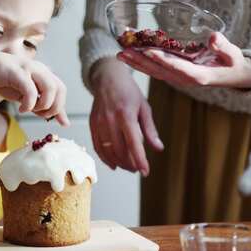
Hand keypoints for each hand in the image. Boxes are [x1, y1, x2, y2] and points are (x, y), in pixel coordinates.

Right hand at [0, 51, 68, 125]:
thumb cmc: (4, 81)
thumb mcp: (24, 94)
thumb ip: (39, 103)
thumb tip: (52, 117)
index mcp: (43, 73)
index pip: (61, 89)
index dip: (62, 107)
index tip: (63, 123)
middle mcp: (40, 69)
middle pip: (59, 89)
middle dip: (55, 107)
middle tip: (43, 116)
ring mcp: (30, 69)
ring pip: (50, 88)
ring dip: (44, 105)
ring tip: (31, 110)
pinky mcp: (19, 73)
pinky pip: (31, 91)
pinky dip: (29, 104)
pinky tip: (22, 109)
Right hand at [89, 57, 163, 175]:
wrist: (108, 78)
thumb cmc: (129, 92)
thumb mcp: (144, 107)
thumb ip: (150, 129)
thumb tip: (158, 149)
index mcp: (126, 114)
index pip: (133, 143)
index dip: (139, 160)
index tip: (145, 172)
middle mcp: (110, 120)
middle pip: (119, 150)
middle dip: (129, 164)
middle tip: (137, 169)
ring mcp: (99, 122)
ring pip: (107, 150)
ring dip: (118, 163)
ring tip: (127, 167)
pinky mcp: (92, 124)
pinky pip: (97, 146)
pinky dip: (105, 158)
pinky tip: (113, 164)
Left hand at [117, 32, 250, 88]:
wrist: (232, 76)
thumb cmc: (233, 63)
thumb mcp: (234, 54)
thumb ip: (224, 46)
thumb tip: (214, 37)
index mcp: (199, 76)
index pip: (178, 68)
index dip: (163, 60)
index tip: (148, 51)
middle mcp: (184, 80)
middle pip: (159, 71)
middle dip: (141, 61)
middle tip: (123, 52)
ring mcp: (178, 79)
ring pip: (154, 72)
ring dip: (136, 64)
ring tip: (120, 54)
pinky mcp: (174, 76)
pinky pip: (155, 70)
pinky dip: (141, 63)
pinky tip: (130, 56)